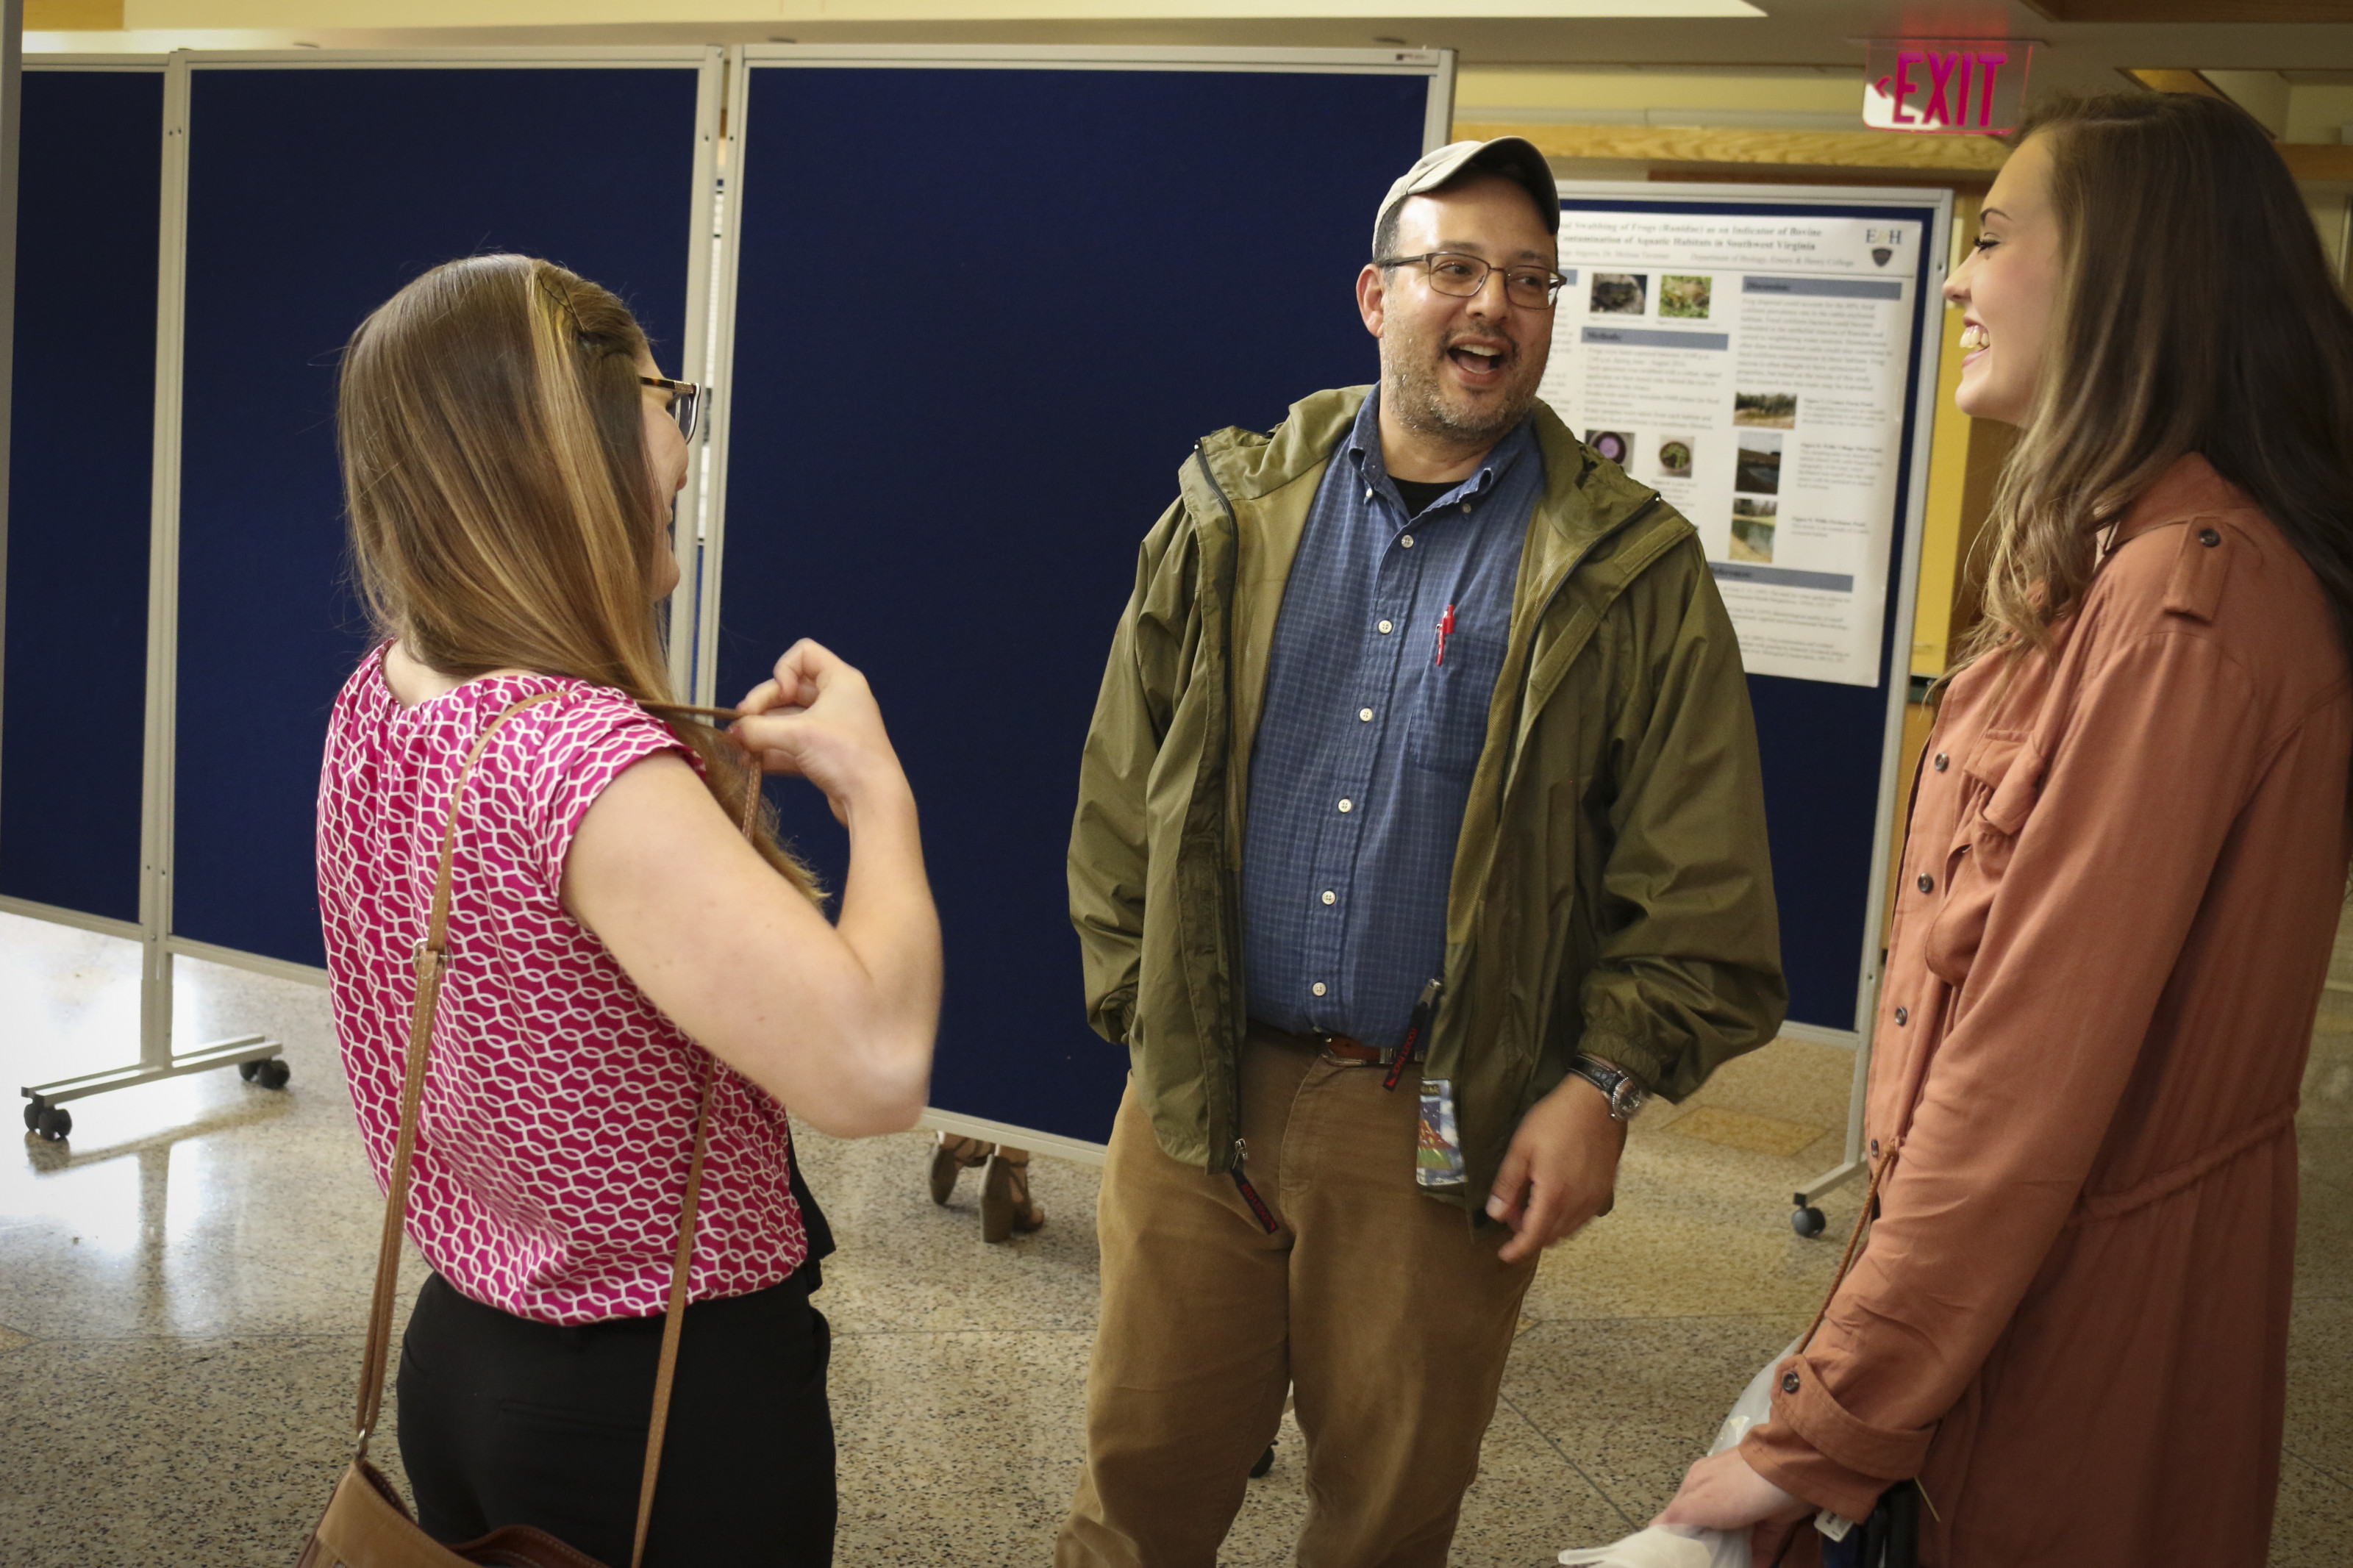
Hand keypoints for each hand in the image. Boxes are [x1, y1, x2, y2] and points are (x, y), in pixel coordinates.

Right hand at [731, 640, 907, 825]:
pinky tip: (752, 763)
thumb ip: (758, 729)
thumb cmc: (847, 756)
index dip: (784, 670)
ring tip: (739, 747)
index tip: (780, 693)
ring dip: (763, 732)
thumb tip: (732, 732)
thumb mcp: (797, 735)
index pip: (804, 654)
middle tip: (741, 725)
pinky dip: (773, 751)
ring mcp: (832, 728)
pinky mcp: (826, 754)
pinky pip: (793, 745)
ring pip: (788, 720)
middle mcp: (838, 699)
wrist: (873, 799)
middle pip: (789, 689)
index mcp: (841, 681)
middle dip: (762, 706)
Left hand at [1485, 1075, 1626, 1262]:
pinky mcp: (1605, 1190)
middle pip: (1552, 1236)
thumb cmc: (1555, 1120)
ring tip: (1530, 1209)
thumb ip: (1508, 1184)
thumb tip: (1495, 1213)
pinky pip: (1583, 1218)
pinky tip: (1556, 1203)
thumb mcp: (1522, 1147)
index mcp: (1554, 1194)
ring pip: (1569, 1229)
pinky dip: (1566, 1220)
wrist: (1597, 1102)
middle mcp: (1578, 1203)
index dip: (1518, 1249)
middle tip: (1512, 1218)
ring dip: (1548, 1228)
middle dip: (1529, 1235)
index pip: (1534, 1236)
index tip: (1505, 1255)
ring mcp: (1594, 1198)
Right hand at [1655, 1449, 1811, 1567]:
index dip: (1676, 1538)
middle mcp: (1720, 1494)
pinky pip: (1761, 1546)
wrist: (1789, 1475)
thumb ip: (1676, 1517)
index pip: (1679, 1515)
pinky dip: (1756, 1562)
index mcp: (1698, 1484)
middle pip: (1708, 1529)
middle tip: (1704, 1565)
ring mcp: (1748, 1507)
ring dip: (1730, 1558)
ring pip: (1735, 1540)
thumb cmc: (1736, 1487)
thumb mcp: (1698, 1501)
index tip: (1676, 1559)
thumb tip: (1653, 1532)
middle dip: (1705, 1551)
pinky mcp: (1773, 1521)